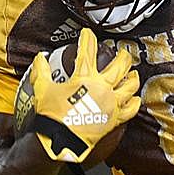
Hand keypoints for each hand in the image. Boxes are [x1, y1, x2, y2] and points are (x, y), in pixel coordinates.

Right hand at [29, 28, 139, 162]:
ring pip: (130, 85)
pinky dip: (134, 102)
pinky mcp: (115, 119)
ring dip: (132, 77)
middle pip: (120, 65)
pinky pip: (131, 109)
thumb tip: (39, 58)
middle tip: (121, 52)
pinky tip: (134, 99)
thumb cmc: (53, 116)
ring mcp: (111, 103)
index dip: (87, 38)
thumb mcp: (42, 89)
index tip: (87, 34)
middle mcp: (102, 87)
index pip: (88, 50)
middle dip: (122, 56)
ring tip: (132, 74)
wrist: (61, 140)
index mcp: (84, 77)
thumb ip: (41, 71)